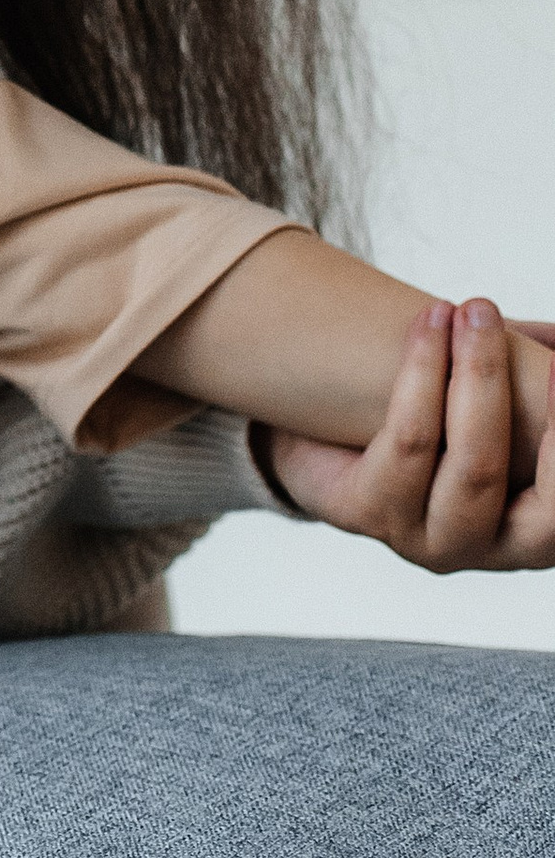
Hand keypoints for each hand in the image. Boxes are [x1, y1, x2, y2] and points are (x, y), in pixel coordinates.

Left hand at [263, 299, 554, 572]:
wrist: (324, 431)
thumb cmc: (436, 414)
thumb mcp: (495, 403)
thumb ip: (531, 381)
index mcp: (536, 530)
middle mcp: (489, 548)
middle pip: (541, 500)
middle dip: (512, 395)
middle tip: (488, 313)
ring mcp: (428, 543)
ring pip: (473, 466)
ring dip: (475, 373)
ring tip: (458, 309)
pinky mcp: (370, 519)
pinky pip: (410, 446)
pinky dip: (424, 376)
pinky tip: (427, 325)